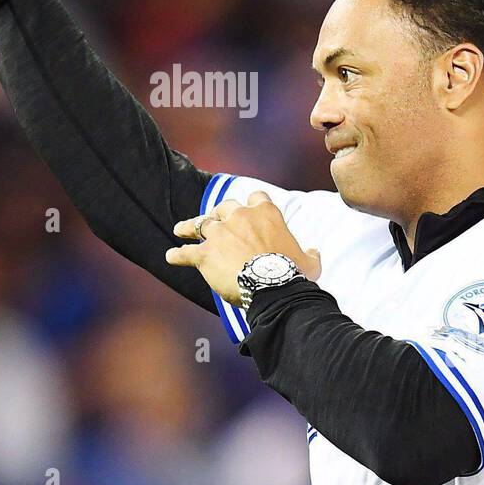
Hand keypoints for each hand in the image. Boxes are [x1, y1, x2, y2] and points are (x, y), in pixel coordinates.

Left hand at [166, 191, 320, 306]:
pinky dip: (177, 254)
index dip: (251, 203)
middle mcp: (240, 217)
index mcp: (265, 213)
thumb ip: (309, 253)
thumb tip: (313, 251)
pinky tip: (170, 256)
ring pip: (199, 224)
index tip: (247, 209)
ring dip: (189, 226)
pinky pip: (186, 252)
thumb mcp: (309, 261)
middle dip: (216, 213)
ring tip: (179, 229)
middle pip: (224, 207)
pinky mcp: (205, 253)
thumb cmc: (293, 273)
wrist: (273, 287)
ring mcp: (220, 233)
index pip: (256, 198)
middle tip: (210, 220)